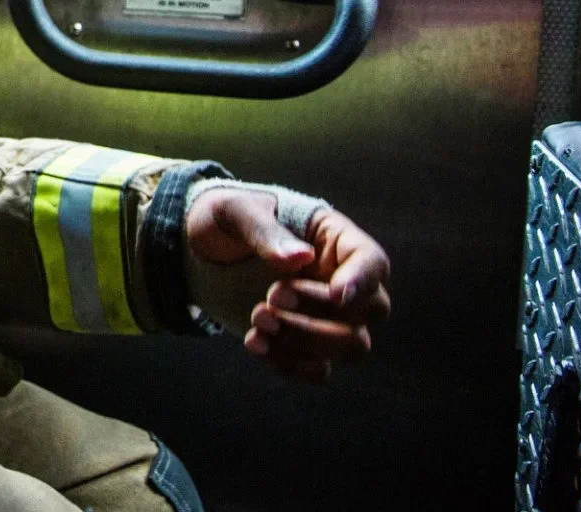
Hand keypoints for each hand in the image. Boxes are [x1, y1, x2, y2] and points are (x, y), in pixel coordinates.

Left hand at [185, 190, 390, 382]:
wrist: (207, 249)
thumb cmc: (229, 218)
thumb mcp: (235, 212)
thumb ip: (265, 231)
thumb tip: (300, 257)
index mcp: (336, 239)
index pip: (373, 263)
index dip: (362, 282)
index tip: (336, 294)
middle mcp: (344, 281)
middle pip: (371, 312)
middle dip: (320, 314)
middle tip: (270, 298)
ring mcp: (330, 317)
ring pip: (353, 346)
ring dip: (306, 342)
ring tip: (258, 319)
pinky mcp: (308, 345)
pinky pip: (320, 369)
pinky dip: (291, 366)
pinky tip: (255, 344)